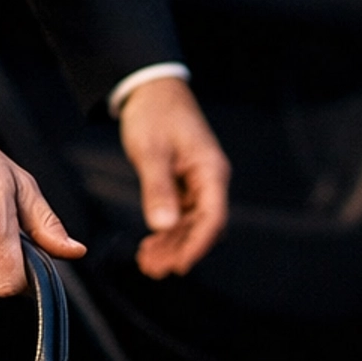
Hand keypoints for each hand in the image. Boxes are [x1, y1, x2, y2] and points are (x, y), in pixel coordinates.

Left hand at [120, 77, 229, 277]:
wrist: (150, 90)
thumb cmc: (154, 114)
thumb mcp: (151, 151)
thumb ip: (158, 189)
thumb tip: (164, 226)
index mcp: (211, 171)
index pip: (213, 218)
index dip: (198, 245)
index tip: (179, 266)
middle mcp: (210, 180)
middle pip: (204, 226)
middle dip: (181, 250)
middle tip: (154, 270)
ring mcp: (198, 183)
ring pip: (191, 224)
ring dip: (172, 245)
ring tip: (148, 263)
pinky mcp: (184, 184)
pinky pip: (181, 215)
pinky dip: (167, 232)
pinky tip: (150, 245)